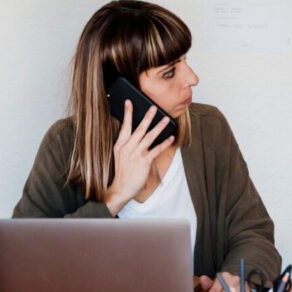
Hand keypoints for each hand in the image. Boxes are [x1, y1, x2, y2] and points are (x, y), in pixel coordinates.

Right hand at [103, 99, 174, 214]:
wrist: (120, 188)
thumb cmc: (122, 173)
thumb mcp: (120, 157)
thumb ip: (128, 146)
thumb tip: (138, 135)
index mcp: (119, 145)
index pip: (124, 126)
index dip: (127, 114)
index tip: (129, 102)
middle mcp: (127, 148)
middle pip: (139, 129)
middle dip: (147, 117)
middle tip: (154, 107)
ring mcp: (135, 155)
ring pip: (149, 137)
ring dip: (159, 127)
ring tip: (166, 119)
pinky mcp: (143, 162)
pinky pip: (156, 150)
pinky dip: (164, 143)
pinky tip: (171, 138)